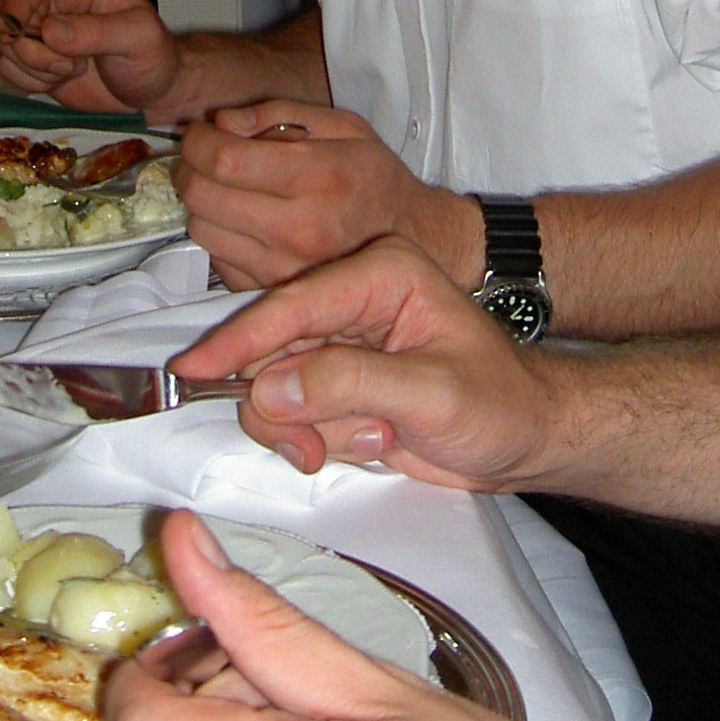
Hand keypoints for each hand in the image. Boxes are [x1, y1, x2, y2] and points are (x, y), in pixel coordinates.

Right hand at [0, 0, 181, 113]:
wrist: (152, 93)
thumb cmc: (154, 57)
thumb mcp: (138, 39)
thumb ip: (97, 32)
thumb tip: (50, 31)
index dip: (17, 5)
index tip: (21, 36)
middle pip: (10, 12)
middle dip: (30, 47)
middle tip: (67, 65)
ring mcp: (43, 28)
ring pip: (7, 43)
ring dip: (34, 67)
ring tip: (73, 70)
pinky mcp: (36, 56)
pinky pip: (9, 66)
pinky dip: (30, 81)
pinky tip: (60, 80)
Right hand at [172, 235, 549, 489]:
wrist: (525, 437)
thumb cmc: (500, 404)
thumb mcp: (431, 394)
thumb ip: (347, 385)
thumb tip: (269, 389)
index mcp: (380, 273)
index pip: (292, 305)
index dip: (239, 340)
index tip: (194, 371)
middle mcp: (352, 299)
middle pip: (269, 349)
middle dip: (285, 407)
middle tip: (315, 447)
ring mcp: (340, 341)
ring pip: (272, 387)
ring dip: (310, 429)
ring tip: (374, 439)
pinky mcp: (334, 380)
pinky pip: (290, 412)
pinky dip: (316, 439)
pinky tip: (371, 442)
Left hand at [177, 100, 484, 289]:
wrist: (414, 242)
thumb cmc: (375, 179)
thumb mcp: (344, 127)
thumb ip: (280, 114)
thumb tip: (223, 122)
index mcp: (317, 178)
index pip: (224, 160)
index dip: (198, 141)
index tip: (199, 133)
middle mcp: (298, 229)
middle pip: (202, 196)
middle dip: (191, 168)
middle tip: (205, 156)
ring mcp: (283, 269)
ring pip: (201, 229)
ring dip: (203, 204)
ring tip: (227, 189)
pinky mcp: (273, 292)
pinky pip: (217, 260)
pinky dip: (221, 236)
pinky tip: (245, 222)